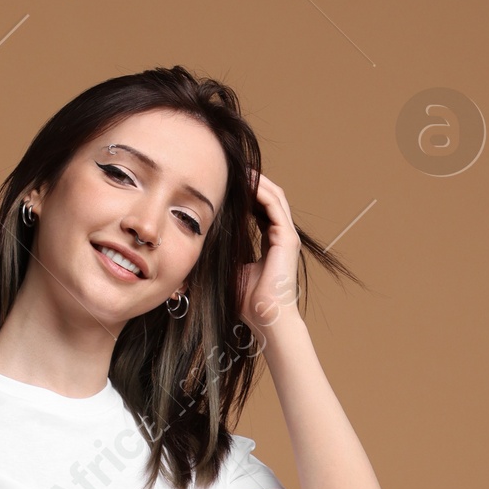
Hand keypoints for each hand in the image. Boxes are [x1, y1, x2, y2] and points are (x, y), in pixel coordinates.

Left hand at [236, 172, 301, 334]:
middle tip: (233, 170)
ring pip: (275, 197)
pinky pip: (275, 206)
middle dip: (253, 182)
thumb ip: (225, 254)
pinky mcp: (287, 239)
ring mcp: (287, 237)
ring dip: (257, 182)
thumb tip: (200, 246)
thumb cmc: (248, 302)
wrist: (266, 318)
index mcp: (272, 244)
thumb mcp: (231, 270)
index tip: (229, 185)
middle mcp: (282, 237)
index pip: (262, 210)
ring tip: (240, 170)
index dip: (248, 195)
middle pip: (270, 199)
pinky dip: (261, 192)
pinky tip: (246, 183)